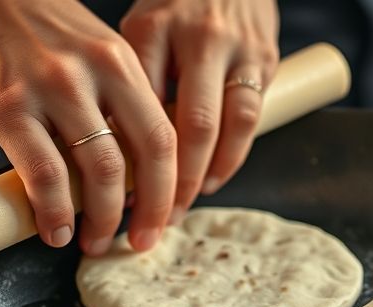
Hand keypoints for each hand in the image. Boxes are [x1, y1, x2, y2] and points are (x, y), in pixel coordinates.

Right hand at [0, 0, 175, 254]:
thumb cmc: (42, 35)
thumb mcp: (99, 56)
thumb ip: (121, 105)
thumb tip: (140, 172)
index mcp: (121, 63)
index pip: (163, 138)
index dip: (170, 189)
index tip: (166, 220)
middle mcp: (91, 74)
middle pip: (136, 160)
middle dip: (142, 213)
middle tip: (137, 241)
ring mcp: (48, 91)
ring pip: (95, 172)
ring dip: (100, 218)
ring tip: (94, 240)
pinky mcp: (7, 109)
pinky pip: (42, 174)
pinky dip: (54, 211)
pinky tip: (56, 230)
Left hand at [120, 0, 278, 220]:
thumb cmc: (173, 5)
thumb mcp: (137, 30)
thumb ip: (128, 81)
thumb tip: (106, 151)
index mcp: (154, 27)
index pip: (140, 107)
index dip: (128, 158)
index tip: (114, 197)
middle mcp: (199, 37)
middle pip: (189, 126)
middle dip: (172, 183)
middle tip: (155, 219)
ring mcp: (238, 49)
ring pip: (227, 127)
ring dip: (207, 176)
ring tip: (185, 205)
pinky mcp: (265, 58)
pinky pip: (250, 119)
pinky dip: (232, 156)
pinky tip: (215, 179)